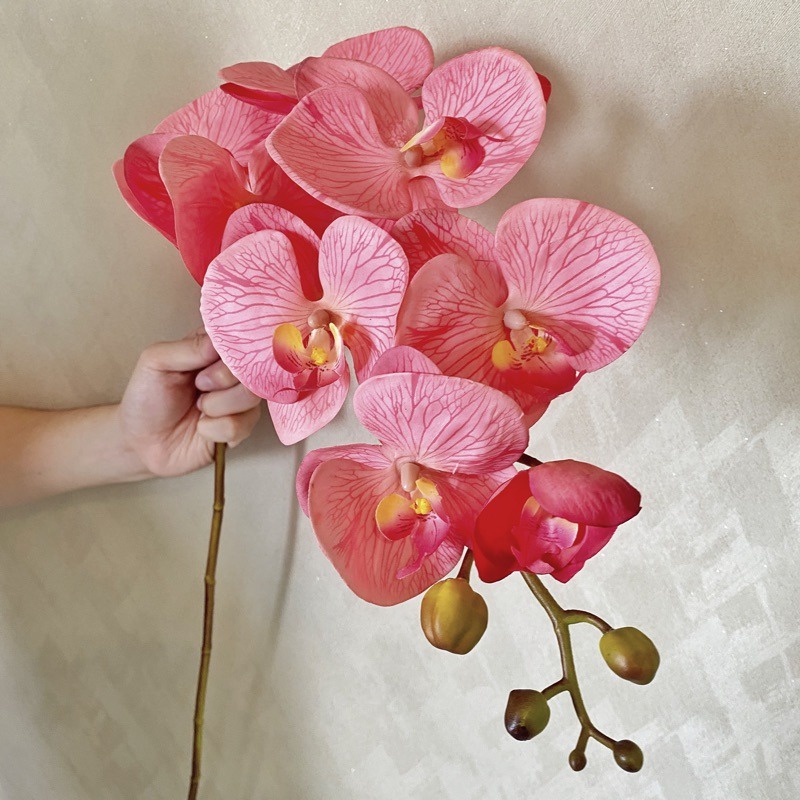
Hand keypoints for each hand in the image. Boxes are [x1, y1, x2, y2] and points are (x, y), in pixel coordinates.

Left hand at [119, 329, 261, 476]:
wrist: (141, 442)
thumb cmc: (146, 397)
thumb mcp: (156, 362)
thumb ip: (189, 347)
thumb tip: (221, 342)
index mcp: (214, 349)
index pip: (241, 339)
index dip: (230, 352)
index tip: (206, 364)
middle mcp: (232, 372)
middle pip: (253, 368)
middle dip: (221, 380)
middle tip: (198, 386)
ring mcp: (239, 401)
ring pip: (250, 397)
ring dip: (216, 406)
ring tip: (198, 408)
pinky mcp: (240, 428)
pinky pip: (241, 425)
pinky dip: (214, 429)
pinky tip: (202, 428)